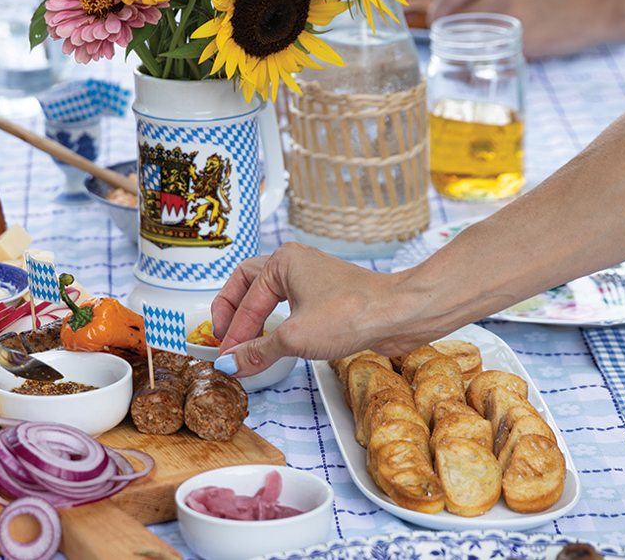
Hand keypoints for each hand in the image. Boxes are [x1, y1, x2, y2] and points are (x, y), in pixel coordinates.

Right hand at [209, 243, 436, 376]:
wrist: (399, 315)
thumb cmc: (353, 312)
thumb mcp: (294, 338)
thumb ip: (257, 351)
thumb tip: (231, 363)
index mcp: (281, 261)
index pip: (244, 299)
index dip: (232, 332)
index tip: (226, 357)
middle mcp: (295, 263)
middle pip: (248, 286)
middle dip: (234, 314)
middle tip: (225, 338)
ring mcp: (312, 279)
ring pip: (269, 296)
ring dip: (254, 318)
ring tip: (245, 340)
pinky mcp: (327, 297)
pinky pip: (290, 307)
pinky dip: (276, 323)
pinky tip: (275, 339)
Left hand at [429, 0, 611, 58]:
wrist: (603, 5)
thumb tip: (469, 12)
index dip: (436, 14)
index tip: (434, 26)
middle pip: (455, 20)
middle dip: (446, 37)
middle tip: (448, 49)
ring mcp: (511, 17)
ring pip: (470, 40)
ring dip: (462, 54)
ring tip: (465, 62)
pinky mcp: (524, 41)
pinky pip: (492, 57)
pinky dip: (484, 66)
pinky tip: (486, 71)